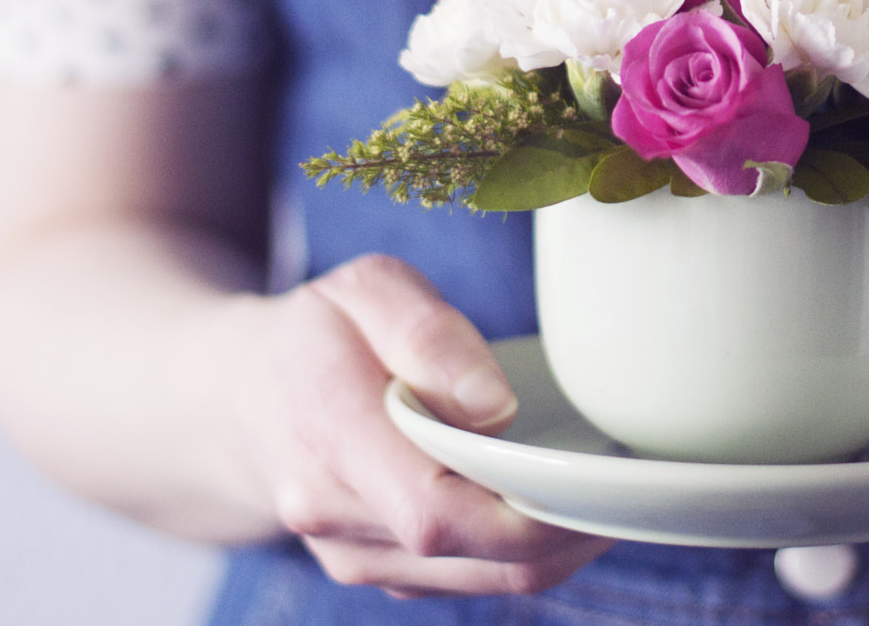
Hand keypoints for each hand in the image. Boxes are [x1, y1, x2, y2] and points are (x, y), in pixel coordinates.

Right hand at [228, 254, 613, 597]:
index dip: (525, 514)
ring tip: (606, 486)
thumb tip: (493, 405)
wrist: (235, 399)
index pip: (434, 511)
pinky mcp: (382, 572)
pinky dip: (525, 548)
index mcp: (330, 434)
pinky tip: (556, 500)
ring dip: (557, 544)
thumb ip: (428, 333)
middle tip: (633, 483)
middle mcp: (336, 517)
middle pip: (476, 556)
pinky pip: (471, 577)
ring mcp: (356, 557)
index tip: (592, 478)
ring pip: (484, 578)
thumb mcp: (366, 289)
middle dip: (567, 531)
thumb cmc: (318, 331)